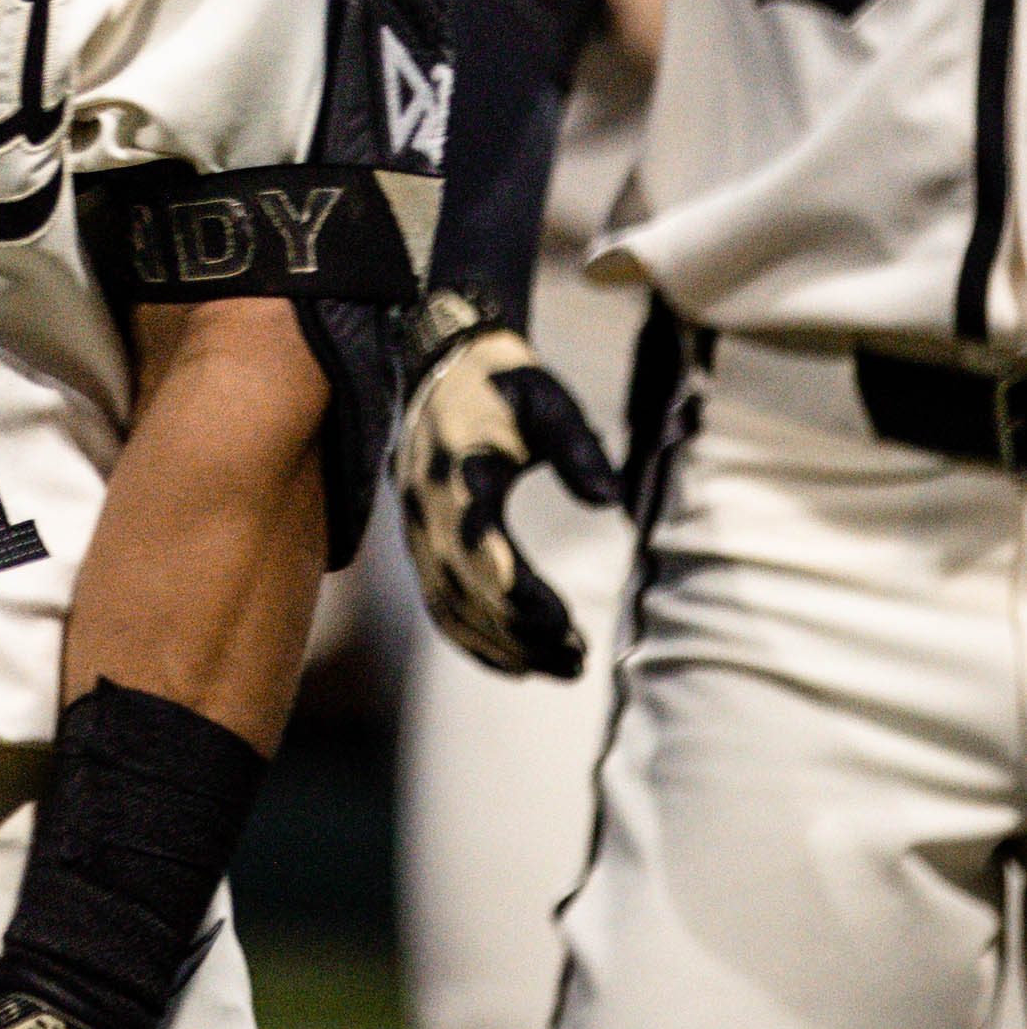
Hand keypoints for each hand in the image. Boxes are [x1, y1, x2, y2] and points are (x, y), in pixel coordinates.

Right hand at [394, 288, 619, 680]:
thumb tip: (609, 501)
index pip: (483, 550)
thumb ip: (577, 448)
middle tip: (576, 659)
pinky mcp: (422, 538)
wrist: (440, 363)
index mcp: (459, 474)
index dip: (518, 594)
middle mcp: (429, 509)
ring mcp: (419, 527)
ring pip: (450, 604)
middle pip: (466, 590)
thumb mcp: (547, 402)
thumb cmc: (503, 381)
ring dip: (500, 643)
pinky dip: (470, 636)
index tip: (563, 623)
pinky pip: (438, 600)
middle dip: (519, 632)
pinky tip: (513, 660)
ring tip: (560, 666)